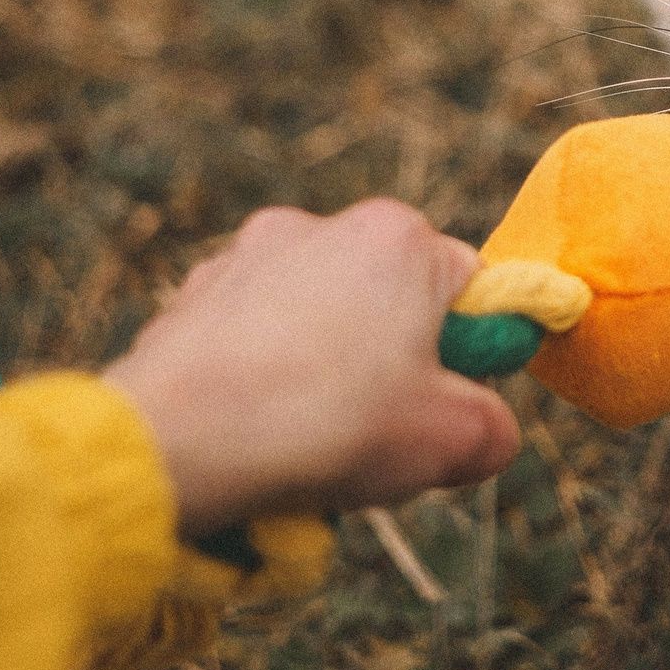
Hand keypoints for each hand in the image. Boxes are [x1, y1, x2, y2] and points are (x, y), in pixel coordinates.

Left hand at [102, 199, 520, 532]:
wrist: (175, 441)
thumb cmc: (324, 427)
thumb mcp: (449, 443)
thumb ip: (494, 430)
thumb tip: (490, 432)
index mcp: (397, 238)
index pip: (469, 286)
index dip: (469, 354)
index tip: (445, 406)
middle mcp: (322, 225)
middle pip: (390, 301)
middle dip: (391, 367)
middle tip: (377, 435)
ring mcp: (248, 254)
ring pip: (319, 320)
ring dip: (324, 373)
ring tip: (305, 443)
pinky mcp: (193, 294)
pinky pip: (254, 337)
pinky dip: (263, 376)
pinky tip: (252, 432)